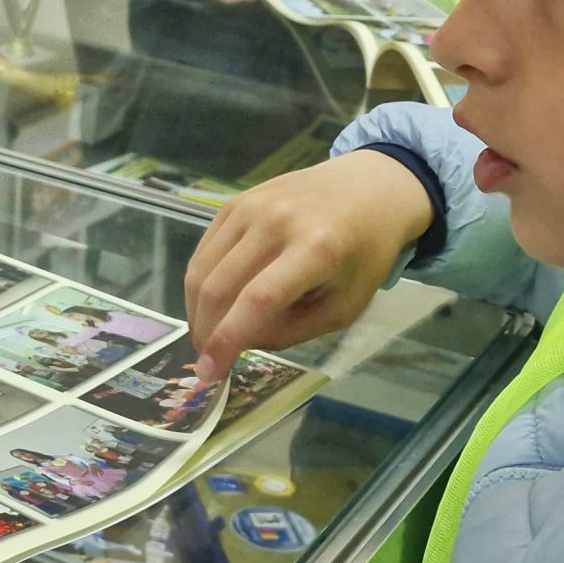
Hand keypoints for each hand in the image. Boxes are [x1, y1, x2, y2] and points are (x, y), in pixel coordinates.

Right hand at [184, 150, 434, 382]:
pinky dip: (201, 283)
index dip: (227, 340)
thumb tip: (240, 342)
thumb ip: (293, 330)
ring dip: (197, 311)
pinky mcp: (235, 201)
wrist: (366, 189)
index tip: (210, 373)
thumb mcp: (344, 305)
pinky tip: (213, 302)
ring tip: (208, 333)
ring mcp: (251, 206)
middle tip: (208, 359)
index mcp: (316, 249)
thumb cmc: (362, 254)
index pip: (257, 299)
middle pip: (220, 287)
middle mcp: (277, 221)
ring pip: (203, 269)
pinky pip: (204, 250)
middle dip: (205, 332)